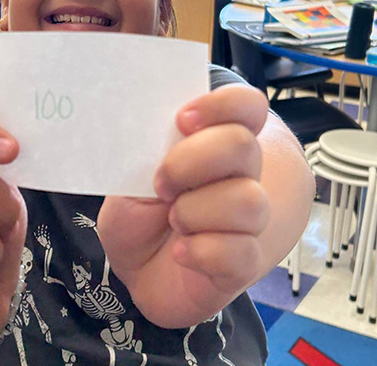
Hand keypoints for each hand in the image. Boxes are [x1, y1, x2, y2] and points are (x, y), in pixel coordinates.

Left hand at [97, 84, 269, 327]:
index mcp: (214, 145)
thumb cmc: (138, 218)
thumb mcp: (127, 180)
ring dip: (196, 210)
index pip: (247, 106)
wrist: (137, 272)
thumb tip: (158, 135)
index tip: (183, 119)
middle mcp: (239, 177)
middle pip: (243, 145)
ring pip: (248, 201)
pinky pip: (241, 252)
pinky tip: (181, 253)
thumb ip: (148, 156)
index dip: (223, 104)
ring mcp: (247, 221)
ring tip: (173, 221)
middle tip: (161, 182)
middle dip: (192, 160)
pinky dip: (202, 252)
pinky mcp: (244, 263)